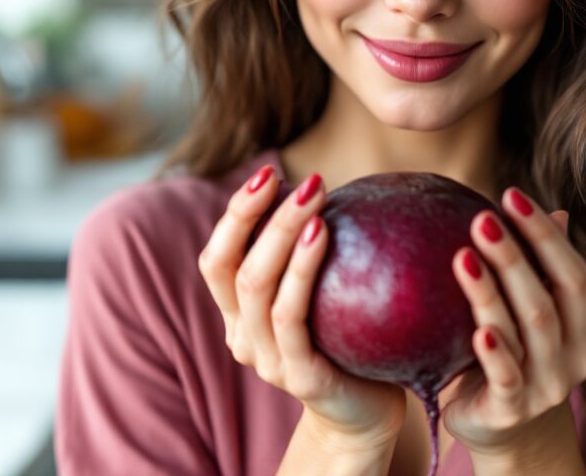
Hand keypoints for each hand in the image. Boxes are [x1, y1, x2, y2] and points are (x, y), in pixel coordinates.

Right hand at [197, 166, 406, 448]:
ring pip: (257, 286)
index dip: (236, 213)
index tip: (269, 172)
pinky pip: (291, 317)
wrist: (368, 413)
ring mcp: (267, 360)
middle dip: (260, 213)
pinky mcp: (298, 377)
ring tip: (313, 195)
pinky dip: (301, 271)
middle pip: (234, 266)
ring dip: (281, 232)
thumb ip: (308, 253)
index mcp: (239, 315)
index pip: (217, 258)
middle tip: (304, 180)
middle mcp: (242, 337)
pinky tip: (322, 233)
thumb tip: (324, 184)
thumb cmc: (348, 341)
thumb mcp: (320, 294)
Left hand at [441, 187, 585, 458]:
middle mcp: (575, 357)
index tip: (511, 194)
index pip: (574, 272)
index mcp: (585, 327)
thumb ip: (541, 269)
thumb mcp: (529, 312)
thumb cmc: (513, 355)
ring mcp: (547, 387)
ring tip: (464, 254)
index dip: (545, 233)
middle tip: (482, 218)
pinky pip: (507, 378)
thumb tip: (557, 211)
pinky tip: (479, 330)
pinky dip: (495, 352)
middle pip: (550, 298)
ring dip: (493, 291)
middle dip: (517, 255)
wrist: (499, 427)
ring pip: (526, 331)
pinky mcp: (512, 410)